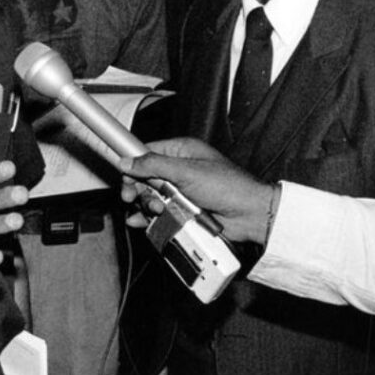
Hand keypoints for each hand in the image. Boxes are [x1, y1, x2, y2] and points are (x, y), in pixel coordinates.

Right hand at [119, 137, 275, 243]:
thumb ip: (154, 165)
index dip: (132, 164)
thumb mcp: (187, 171)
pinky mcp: (182, 211)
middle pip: (144, 178)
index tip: (123, 175)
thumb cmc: (228, 186)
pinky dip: (150, 218)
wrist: (250, 215)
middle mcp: (179, 170)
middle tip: (132, 197)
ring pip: (150, 198)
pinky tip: (143, 222)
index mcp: (181, 152)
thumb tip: (127, 161)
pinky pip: (159, 214)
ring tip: (157, 210)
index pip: (146, 153)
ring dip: (147, 205)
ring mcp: (180, 192)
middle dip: (138, 188)